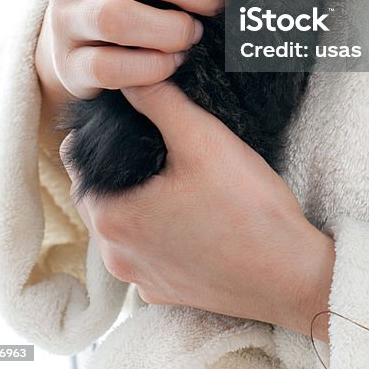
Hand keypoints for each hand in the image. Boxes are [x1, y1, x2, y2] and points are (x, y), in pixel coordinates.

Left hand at [60, 80, 334, 341]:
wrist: (290, 276)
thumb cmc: (247, 207)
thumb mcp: (202, 139)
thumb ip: (159, 101)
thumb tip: (130, 76)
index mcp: (111, 216)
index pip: (78, 161)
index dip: (100, 132)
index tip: (131, 116)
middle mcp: (115, 254)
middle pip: (98, 191)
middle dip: (119, 164)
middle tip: (157, 136)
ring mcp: (140, 278)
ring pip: (123, 222)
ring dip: (138, 196)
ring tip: (175, 170)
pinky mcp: (166, 291)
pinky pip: (148, 250)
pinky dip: (159, 228)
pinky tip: (191, 210)